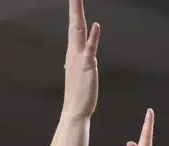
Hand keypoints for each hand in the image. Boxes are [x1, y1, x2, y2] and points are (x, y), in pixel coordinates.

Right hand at [62, 0, 99, 118]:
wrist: (76, 111)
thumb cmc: (78, 94)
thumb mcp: (77, 73)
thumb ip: (77, 62)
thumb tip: (72, 58)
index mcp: (72, 53)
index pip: (74, 27)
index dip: (74, 11)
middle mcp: (73, 52)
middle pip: (74, 23)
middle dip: (74, 6)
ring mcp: (79, 58)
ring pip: (79, 31)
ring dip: (78, 14)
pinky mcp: (88, 66)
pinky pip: (90, 49)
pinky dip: (93, 36)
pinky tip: (96, 25)